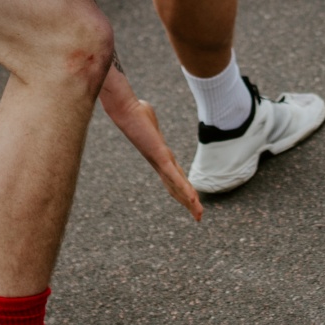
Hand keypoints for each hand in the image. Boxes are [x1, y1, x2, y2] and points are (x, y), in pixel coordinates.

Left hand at [98, 66, 202, 220]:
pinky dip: (184, 188)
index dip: (183, 189)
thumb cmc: (135, 111)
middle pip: (177, 187)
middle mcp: (160, 163)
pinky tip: (192, 199)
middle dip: (188, 202)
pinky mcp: (160, 156)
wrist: (126, 110)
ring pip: (178, 186)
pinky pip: (174, 176)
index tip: (191, 200)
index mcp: (161, 156)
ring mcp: (160, 161)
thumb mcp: (146, 115)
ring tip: (198, 215)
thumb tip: (142, 107)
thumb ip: (147, 115)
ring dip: (189, 201)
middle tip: (198, 217)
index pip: (174, 177)